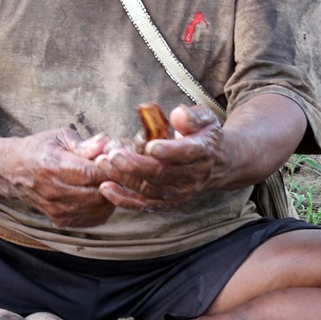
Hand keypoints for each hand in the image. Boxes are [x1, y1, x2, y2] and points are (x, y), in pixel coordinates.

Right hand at [0, 127, 114, 226]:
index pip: (92, 174)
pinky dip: (103, 208)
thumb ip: (85, 143)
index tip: (117, 160)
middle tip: (118, 172)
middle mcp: (54, 191)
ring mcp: (56, 209)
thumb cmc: (39, 149)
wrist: (12, 171)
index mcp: (53, 166)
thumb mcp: (59, 137)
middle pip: (98, 194)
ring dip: (111, 196)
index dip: (110, 168)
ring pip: (98, 208)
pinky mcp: (60, 220)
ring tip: (111, 181)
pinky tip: (102, 194)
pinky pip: (92, 219)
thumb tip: (106, 143)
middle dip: (114, 183)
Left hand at [94, 105, 223, 211]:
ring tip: (103, 164)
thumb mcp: (206, 118)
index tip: (150, 146)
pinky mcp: (167, 201)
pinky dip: (124, 199)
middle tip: (112, 155)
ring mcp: (179, 191)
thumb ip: (192, 116)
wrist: (218, 164)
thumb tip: (176, 115)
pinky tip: (106, 188)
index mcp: (202, 151)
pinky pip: (144, 204)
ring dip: (124, 178)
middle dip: (135, 165)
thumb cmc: (204, 135)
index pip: (186, 153)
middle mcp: (191, 175)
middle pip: (162, 173)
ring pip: (149, 189)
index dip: (168, 151)